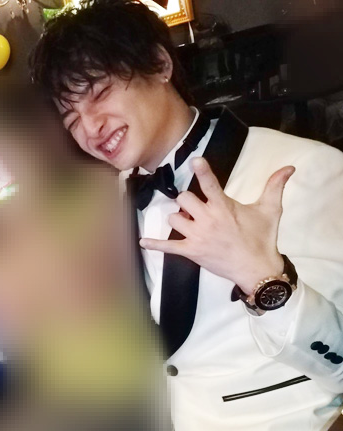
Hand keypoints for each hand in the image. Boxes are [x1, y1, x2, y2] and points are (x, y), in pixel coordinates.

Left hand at [139, 157, 294, 291]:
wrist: (257, 268)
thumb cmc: (262, 238)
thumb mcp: (270, 210)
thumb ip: (275, 187)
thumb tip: (289, 167)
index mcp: (224, 207)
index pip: (210, 184)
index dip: (202, 171)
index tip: (194, 161)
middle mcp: (207, 219)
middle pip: (184, 199)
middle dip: (187, 201)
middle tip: (196, 208)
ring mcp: (197, 236)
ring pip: (174, 219)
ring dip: (178, 218)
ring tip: (188, 222)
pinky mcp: (191, 251)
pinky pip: (167, 247)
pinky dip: (154, 244)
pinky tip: (142, 242)